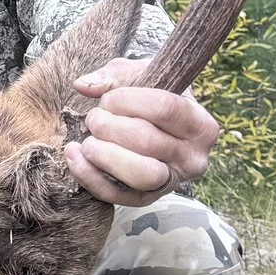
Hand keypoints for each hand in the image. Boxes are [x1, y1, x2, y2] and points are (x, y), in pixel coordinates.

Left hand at [62, 58, 220, 207]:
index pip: (166, 108)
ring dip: (105, 156)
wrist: (153, 128)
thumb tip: (82, 85)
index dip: (127, 100)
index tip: (108, 99)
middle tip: (94, 119)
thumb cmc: (147, 97)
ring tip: (86, 141)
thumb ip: (112, 76)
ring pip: (141, 175)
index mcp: (201, 124)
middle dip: (110, 127)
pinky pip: (119, 197)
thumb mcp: (137, 75)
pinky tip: (75, 157)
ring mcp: (172, 182)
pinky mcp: (147, 199)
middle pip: (149, 142)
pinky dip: (91, 178)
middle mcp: (194, 157)